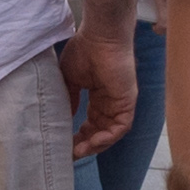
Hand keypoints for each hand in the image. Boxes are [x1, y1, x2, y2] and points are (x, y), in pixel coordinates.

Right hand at [62, 23, 137, 160]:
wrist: (99, 36)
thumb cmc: (84, 50)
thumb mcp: (69, 79)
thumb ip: (68, 98)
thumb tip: (61, 117)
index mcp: (98, 97)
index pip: (90, 123)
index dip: (78, 136)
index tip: (64, 144)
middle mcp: (111, 103)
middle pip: (100, 132)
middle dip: (85, 145)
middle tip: (70, 153)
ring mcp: (120, 103)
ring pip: (110, 133)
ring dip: (96, 145)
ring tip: (79, 151)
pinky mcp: (128, 102)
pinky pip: (121, 127)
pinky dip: (107, 137)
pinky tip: (92, 142)